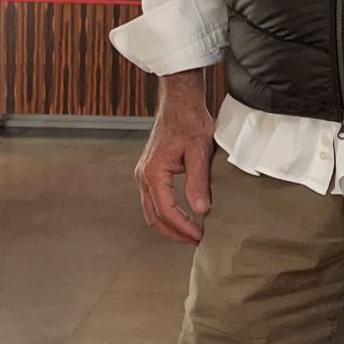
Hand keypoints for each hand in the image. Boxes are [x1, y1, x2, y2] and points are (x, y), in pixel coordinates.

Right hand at [135, 69, 214, 244]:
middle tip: (196, 241)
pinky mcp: (150, 172)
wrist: (179, 102)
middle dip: (175, 233)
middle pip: (154, 217)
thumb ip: (198, 182)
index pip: (166, 211)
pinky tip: (184, 217)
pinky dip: (167, 214)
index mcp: (153, 172)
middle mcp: (143, 175)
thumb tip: (200, 210)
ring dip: (170, 225)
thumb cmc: (189, 120)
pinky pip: (154, 200)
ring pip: (152, 211)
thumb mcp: (199, 151)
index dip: (183, 227)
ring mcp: (144, 174)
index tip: (200, 236)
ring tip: (191, 233)